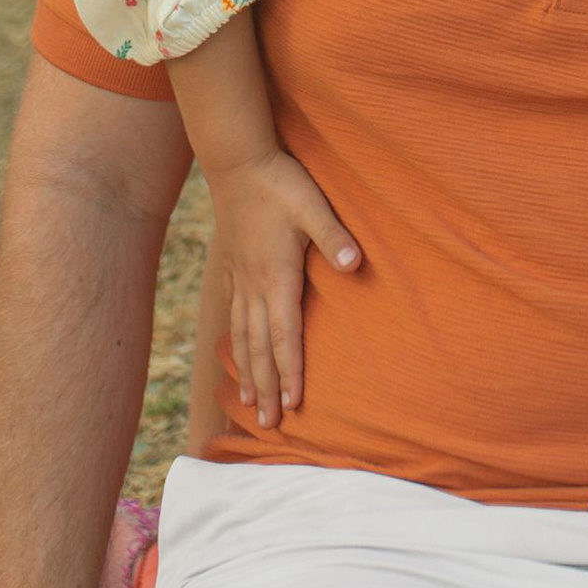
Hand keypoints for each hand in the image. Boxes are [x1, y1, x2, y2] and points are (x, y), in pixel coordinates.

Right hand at [209, 148, 360, 430]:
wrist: (237, 161)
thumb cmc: (281, 183)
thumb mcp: (313, 204)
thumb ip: (333, 235)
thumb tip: (356, 263)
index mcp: (277, 276)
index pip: (285, 335)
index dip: (290, 372)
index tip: (294, 405)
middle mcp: (254, 286)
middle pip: (260, 348)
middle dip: (266, 388)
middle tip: (268, 426)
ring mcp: (239, 279)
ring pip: (242, 337)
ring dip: (247, 373)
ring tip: (249, 404)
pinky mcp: (231, 269)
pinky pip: (232, 317)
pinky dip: (235, 344)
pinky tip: (236, 354)